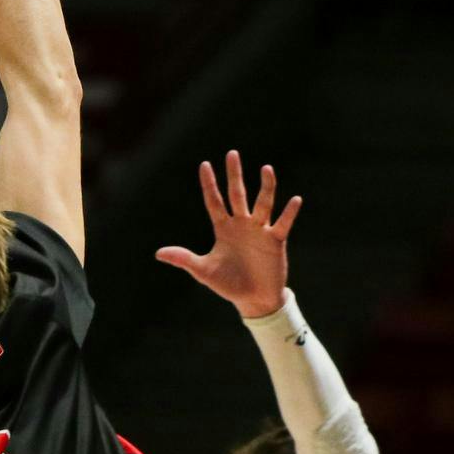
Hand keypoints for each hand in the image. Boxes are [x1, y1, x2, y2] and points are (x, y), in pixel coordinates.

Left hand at [155, 149, 301, 319]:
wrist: (254, 299)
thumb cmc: (229, 284)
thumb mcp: (204, 271)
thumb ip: (184, 259)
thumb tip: (158, 253)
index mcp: (223, 229)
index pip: (214, 202)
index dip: (209, 185)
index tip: (204, 165)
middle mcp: (242, 225)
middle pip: (238, 195)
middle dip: (234, 176)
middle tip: (232, 154)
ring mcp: (260, 231)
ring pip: (263, 204)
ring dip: (266, 187)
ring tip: (267, 169)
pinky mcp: (276, 241)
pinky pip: (283, 224)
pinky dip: (289, 213)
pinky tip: (295, 199)